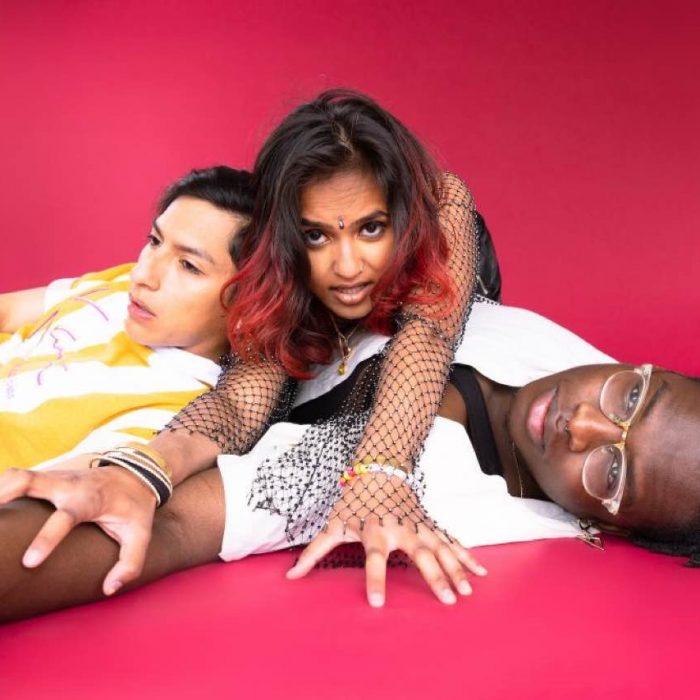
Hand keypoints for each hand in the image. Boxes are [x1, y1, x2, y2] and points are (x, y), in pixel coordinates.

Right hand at [0, 464, 157, 595]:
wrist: (137, 474)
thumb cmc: (134, 508)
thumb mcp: (141, 534)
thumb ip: (131, 563)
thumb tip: (110, 588)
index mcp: (90, 500)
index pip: (65, 517)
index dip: (47, 538)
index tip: (29, 562)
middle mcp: (68, 485)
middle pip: (30, 480)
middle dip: (4, 494)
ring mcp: (55, 477)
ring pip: (18, 475)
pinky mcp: (47, 477)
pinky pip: (17, 478)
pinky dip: (1, 490)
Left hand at [286, 473, 486, 606]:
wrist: (378, 471)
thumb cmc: (354, 502)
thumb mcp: (333, 524)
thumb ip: (313, 552)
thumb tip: (290, 578)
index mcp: (374, 531)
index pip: (374, 558)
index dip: (374, 579)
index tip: (378, 603)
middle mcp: (400, 529)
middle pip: (420, 553)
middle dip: (434, 576)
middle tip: (446, 599)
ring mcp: (418, 525)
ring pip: (441, 547)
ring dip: (455, 568)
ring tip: (466, 591)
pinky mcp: (430, 523)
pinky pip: (450, 540)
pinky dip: (466, 554)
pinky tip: (480, 571)